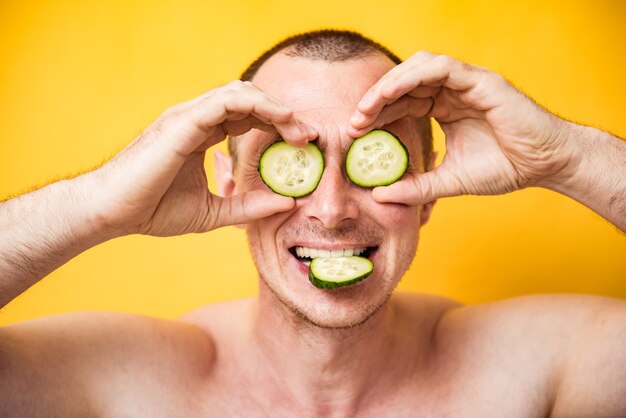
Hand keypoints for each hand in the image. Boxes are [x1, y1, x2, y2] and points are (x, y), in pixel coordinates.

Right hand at [87, 81, 315, 236]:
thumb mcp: (214, 212)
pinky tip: (280, 116)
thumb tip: (289, 202)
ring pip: (240, 93)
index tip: (303, 144)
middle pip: (249, 102)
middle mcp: (197, 120)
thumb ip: (248, 206)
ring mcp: (188, 117)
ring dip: (275, 107)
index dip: (277, 126)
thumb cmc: (153, 210)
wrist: (113, 213)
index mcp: (202, 135)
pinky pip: (225, 100)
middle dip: (283, 115)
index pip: (247, 118)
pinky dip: (256, 104)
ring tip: (299, 127)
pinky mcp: (182, 121)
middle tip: (310, 136)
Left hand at [348, 51, 575, 204]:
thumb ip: (416, 187)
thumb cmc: (504, 169)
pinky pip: (441, 68)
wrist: (545, 166)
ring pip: (418, 68)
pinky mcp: (480, 80)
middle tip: (353, 122)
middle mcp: (451, 91)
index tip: (354, 132)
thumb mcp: (449, 181)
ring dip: (388, 85)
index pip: (402, 103)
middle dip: (375, 101)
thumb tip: (378, 195)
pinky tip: (391, 94)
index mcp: (444, 108)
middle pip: (404, 84)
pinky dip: (413, 76)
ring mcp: (466, 82)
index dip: (377, 114)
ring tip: (366, 108)